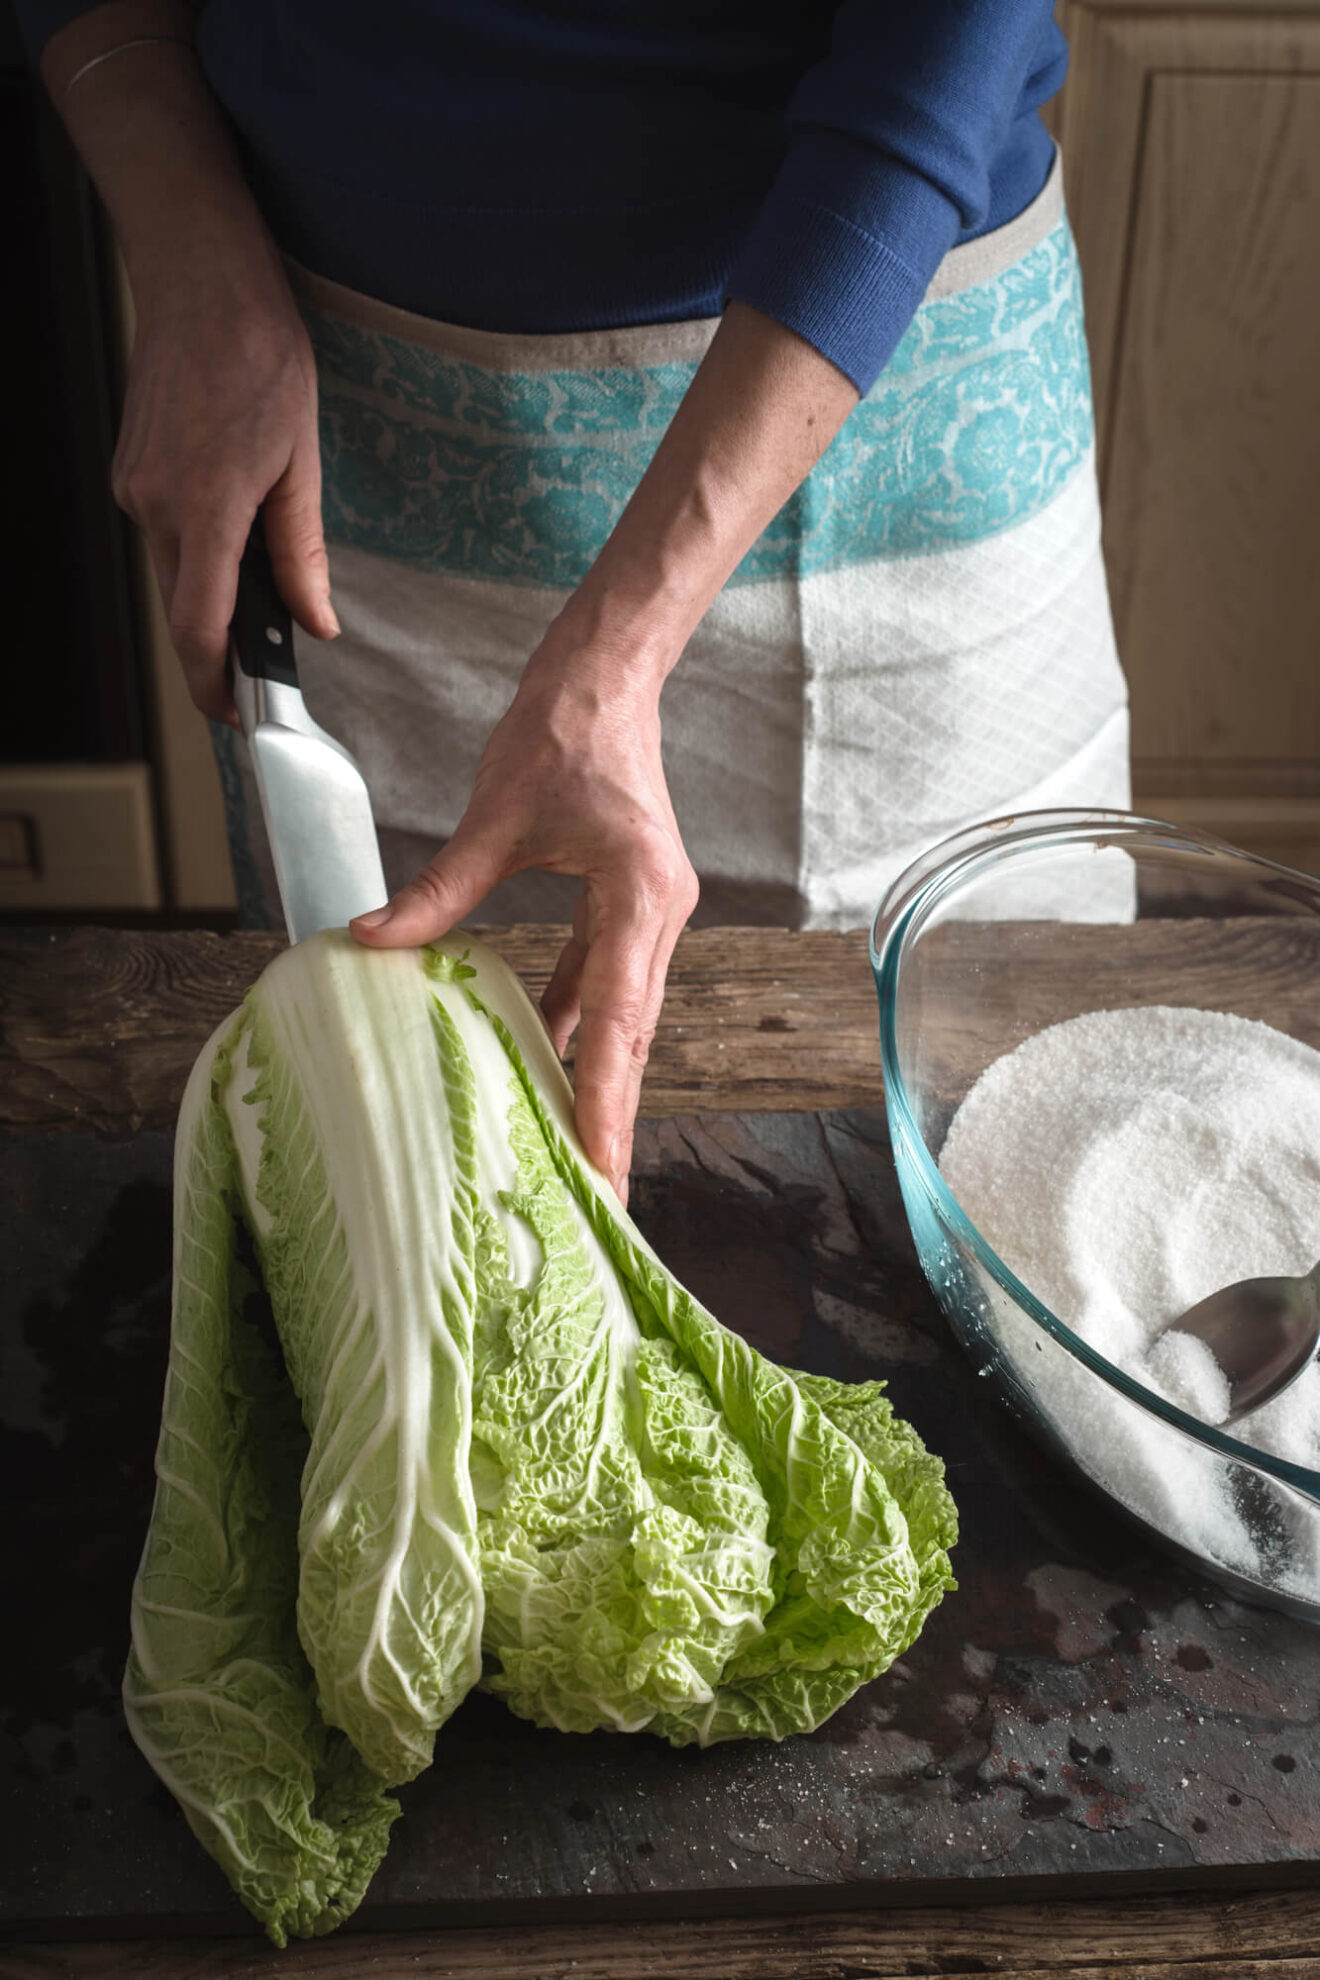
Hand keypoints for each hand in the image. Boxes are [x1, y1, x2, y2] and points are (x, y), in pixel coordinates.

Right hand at [113, 239, 337, 721]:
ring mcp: (134, 488)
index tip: (238, 718)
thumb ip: (302, 553)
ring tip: (263, 587)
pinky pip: (167, 534)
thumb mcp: (302, 461)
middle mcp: (154, 506)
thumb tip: (315, 623)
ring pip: (175, 572)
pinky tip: (234, 529)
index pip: (199, 628)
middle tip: (265, 672)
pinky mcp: (130, 471)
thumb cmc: (258, 355)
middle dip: (220, 649)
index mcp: (204, 509)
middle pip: (184, 609)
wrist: (199, 278)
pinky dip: (199, 551)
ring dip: (213, 593)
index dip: (216, 685)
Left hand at [351, 644, 696, 1201]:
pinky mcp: (630, 906)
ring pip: (624, 1018)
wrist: (606, 679)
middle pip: (633, 1036)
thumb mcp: (496, 815)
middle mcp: (659, 914)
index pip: (621, 1018)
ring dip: (599, 1080)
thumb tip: (373, 940)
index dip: (607, 1097)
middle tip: (601, 1196)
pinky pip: (605, 984)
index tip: (600, 1163)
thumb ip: (441, 888)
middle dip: (613, 1117)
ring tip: (578, 1154)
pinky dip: (580, 1028)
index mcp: (641, 894)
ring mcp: (650, 914)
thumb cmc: (563, 733)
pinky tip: (545, 1064)